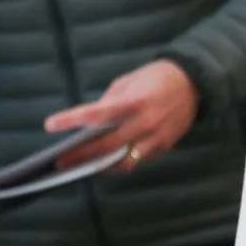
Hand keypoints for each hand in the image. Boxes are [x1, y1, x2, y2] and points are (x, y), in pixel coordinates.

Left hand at [45, 58, 198, 171]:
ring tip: (77, 167)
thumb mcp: (127, 82)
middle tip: (58, 161)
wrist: (195, 82)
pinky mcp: (163, 147)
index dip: (71, 120)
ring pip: (120, 161)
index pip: (96, 114)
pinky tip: (102, 162)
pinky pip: (135, 161)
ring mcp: (155, 138)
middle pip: (105, 146)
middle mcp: (144, 123)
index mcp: (133, 102)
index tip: (50, 124)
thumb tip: (89, 122)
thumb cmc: (155, 78)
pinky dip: (117, 163)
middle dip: (79, 155)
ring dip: (97, 165)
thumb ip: (107, 102)